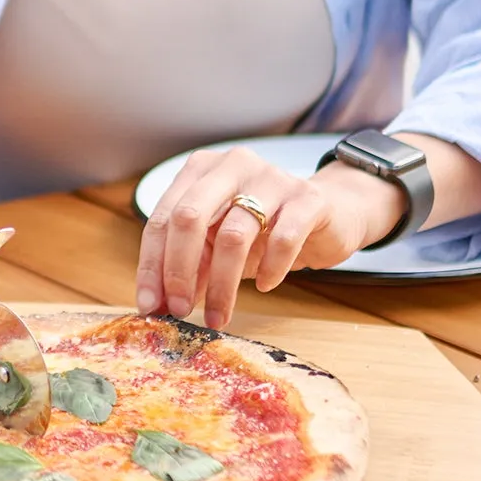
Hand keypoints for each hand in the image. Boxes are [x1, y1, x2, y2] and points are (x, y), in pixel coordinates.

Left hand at [136, 147, 408, 330]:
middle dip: (178, 270)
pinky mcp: (308, 198)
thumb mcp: (217, 243)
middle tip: (180, 310)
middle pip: (189, 218)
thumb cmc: (263, 229)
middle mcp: (231, 165)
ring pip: (233, 235)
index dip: (152, 264)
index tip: (150, 305)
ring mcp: (271, 177)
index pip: (163, 218)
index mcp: (199, 170)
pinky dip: (270, 268)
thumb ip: (189, 264)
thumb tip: (158, 303)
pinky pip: (283, 237)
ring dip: (221, 284)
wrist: (331, 211)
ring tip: (218, 315)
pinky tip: (265, 285)